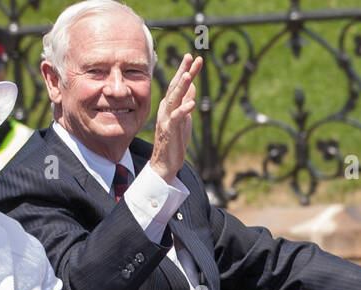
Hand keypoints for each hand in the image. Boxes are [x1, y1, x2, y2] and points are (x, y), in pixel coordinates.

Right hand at [149, 54, 203, 183]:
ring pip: (174, 99)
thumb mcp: (184, 118)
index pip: (179, 84)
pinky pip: (177, 118)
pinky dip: (184, 110)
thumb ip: (186, 102)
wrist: (165, 162)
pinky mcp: (170, 130)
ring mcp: (167, 118)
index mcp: (170, 104)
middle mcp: (166, 108)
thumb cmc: (174, 140)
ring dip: (181, 86)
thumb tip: (192, 87)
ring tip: (188, 74)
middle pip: (175, 86)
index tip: (195, 57)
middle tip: (190, 57)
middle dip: (183, 71)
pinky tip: (192, 103)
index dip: (186, 70)